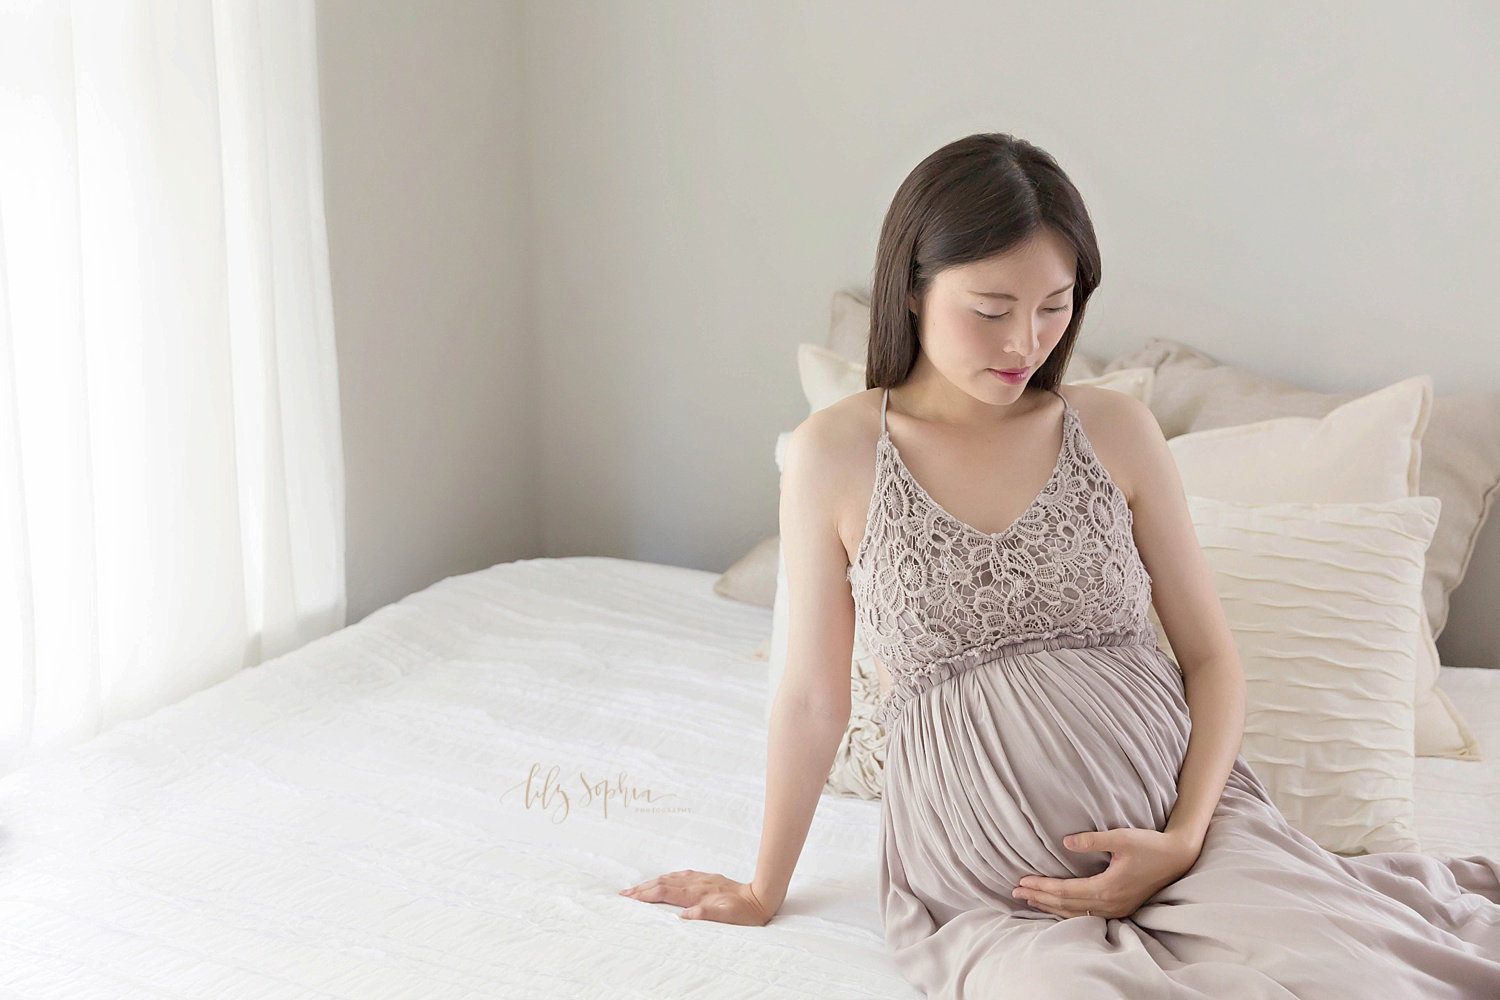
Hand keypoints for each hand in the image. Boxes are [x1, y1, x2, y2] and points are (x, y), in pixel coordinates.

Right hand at [620, 870, 774, 925]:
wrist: (762, 897)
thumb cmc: (745, 913)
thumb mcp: (728, 918)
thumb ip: (705, 915)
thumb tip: (683, 915)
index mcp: (698, 895)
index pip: (666, 892)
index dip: (646, 895)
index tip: (630, 898)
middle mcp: (697, 884)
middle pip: (664, 883)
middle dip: (643, 888)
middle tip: (624, 893)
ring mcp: (702, 880)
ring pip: (672, 878)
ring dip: (653, 882)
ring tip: (638, 887)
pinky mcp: (708, 879)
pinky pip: (682, 876)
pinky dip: (668, 878)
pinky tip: (666, 879)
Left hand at [1011, 828, 1200, 919]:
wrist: (1177, 857)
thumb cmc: (1149, 845)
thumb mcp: (1120, 837)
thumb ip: (1092, 840)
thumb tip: (1064, 841)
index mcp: (1107, 888)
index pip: (1066, 891)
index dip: (1042, 887)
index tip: (1022, 881)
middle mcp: (1110, 903)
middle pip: (1066, 905)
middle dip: (1040, 898)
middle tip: (1015, 892)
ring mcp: (1116, 908)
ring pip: (1076, 913)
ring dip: (1050, 906)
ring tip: (1030, 901)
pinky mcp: (1121, 907)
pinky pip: (1087, 914)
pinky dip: (1067, 911)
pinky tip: (1056, 907)